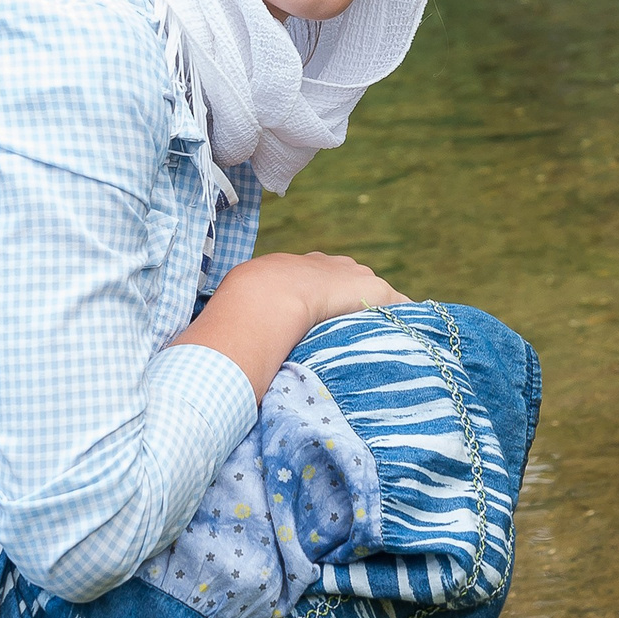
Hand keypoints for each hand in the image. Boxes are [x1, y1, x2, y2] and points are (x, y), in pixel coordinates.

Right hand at [168, 251, 408, 398]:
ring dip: (382, 313)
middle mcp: (323, 264)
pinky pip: (397, 305)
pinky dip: (406, 318)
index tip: (323, 312)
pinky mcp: (370, 289)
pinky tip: (416, 334)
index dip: (321, 295)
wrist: (265, 296)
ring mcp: (348, 276)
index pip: (314, 277)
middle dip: (354, 300)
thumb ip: (233, 324)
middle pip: (348, 277)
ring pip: (374, 292)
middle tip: (358, 325)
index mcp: (292, 268)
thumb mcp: (236, 310)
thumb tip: (202, 352)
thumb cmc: (241, 306)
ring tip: (391, 335)